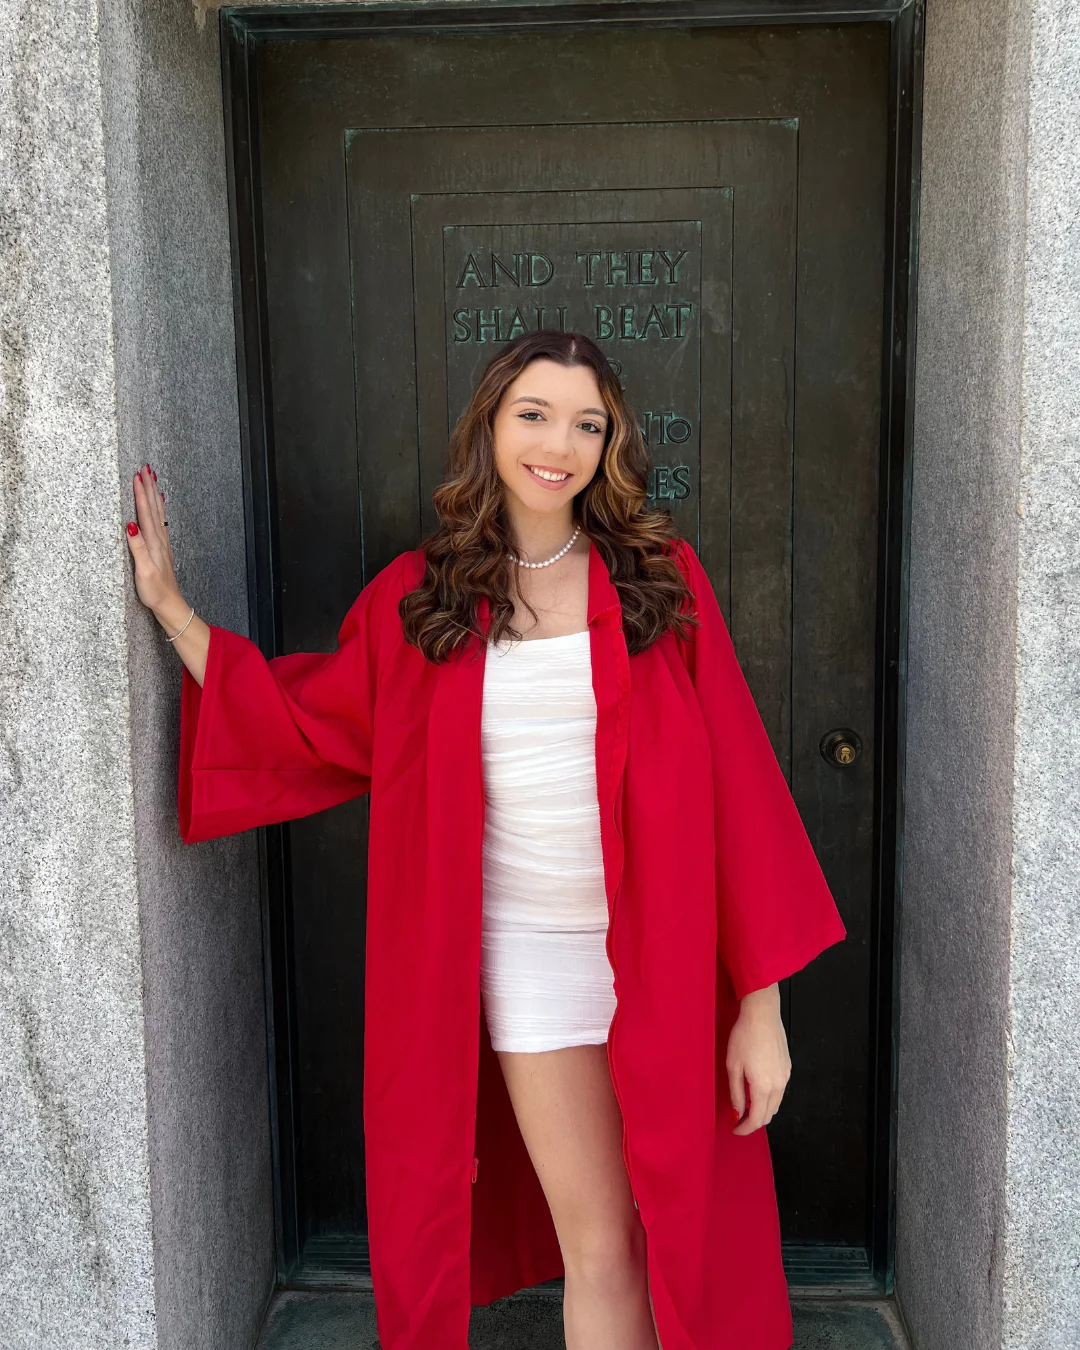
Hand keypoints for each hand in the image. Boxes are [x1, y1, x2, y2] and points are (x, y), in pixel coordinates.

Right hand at [125, 462, 181, 614]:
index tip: (137, 475)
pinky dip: (159, 509)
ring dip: (154, 494)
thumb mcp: (143, 571)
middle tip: (146, 467)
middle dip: (149, 487)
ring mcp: (162, 543)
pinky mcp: (162, 549)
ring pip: (159, 513)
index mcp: (154, 543)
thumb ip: (137, 548)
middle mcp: (160, 540)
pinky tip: (160, 505)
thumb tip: (130, 525)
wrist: (169, 604)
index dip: (141, 494)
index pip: (146, 513)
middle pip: (154, 508)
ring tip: (152, 479)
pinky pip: (161, 522)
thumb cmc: (154, 591)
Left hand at [726, 982, 790, 1135]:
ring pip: (776, 1104)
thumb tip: (737, 1114)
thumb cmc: (744, 1036)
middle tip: (738, 1120)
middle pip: (768, 1115)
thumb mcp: (733, 1066)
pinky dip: (769, 1098)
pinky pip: (780, 1091)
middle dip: (754, 1122)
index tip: (735, 1129)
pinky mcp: (787, 1068)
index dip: (745, 1129)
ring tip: (746, 1106)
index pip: (757, 1119)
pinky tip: (757, 1091)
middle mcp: (778, 1085)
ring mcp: (785, 1076)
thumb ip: (736, 1094)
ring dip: (762, 1110)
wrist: (762, 1014)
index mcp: (763, 1087)